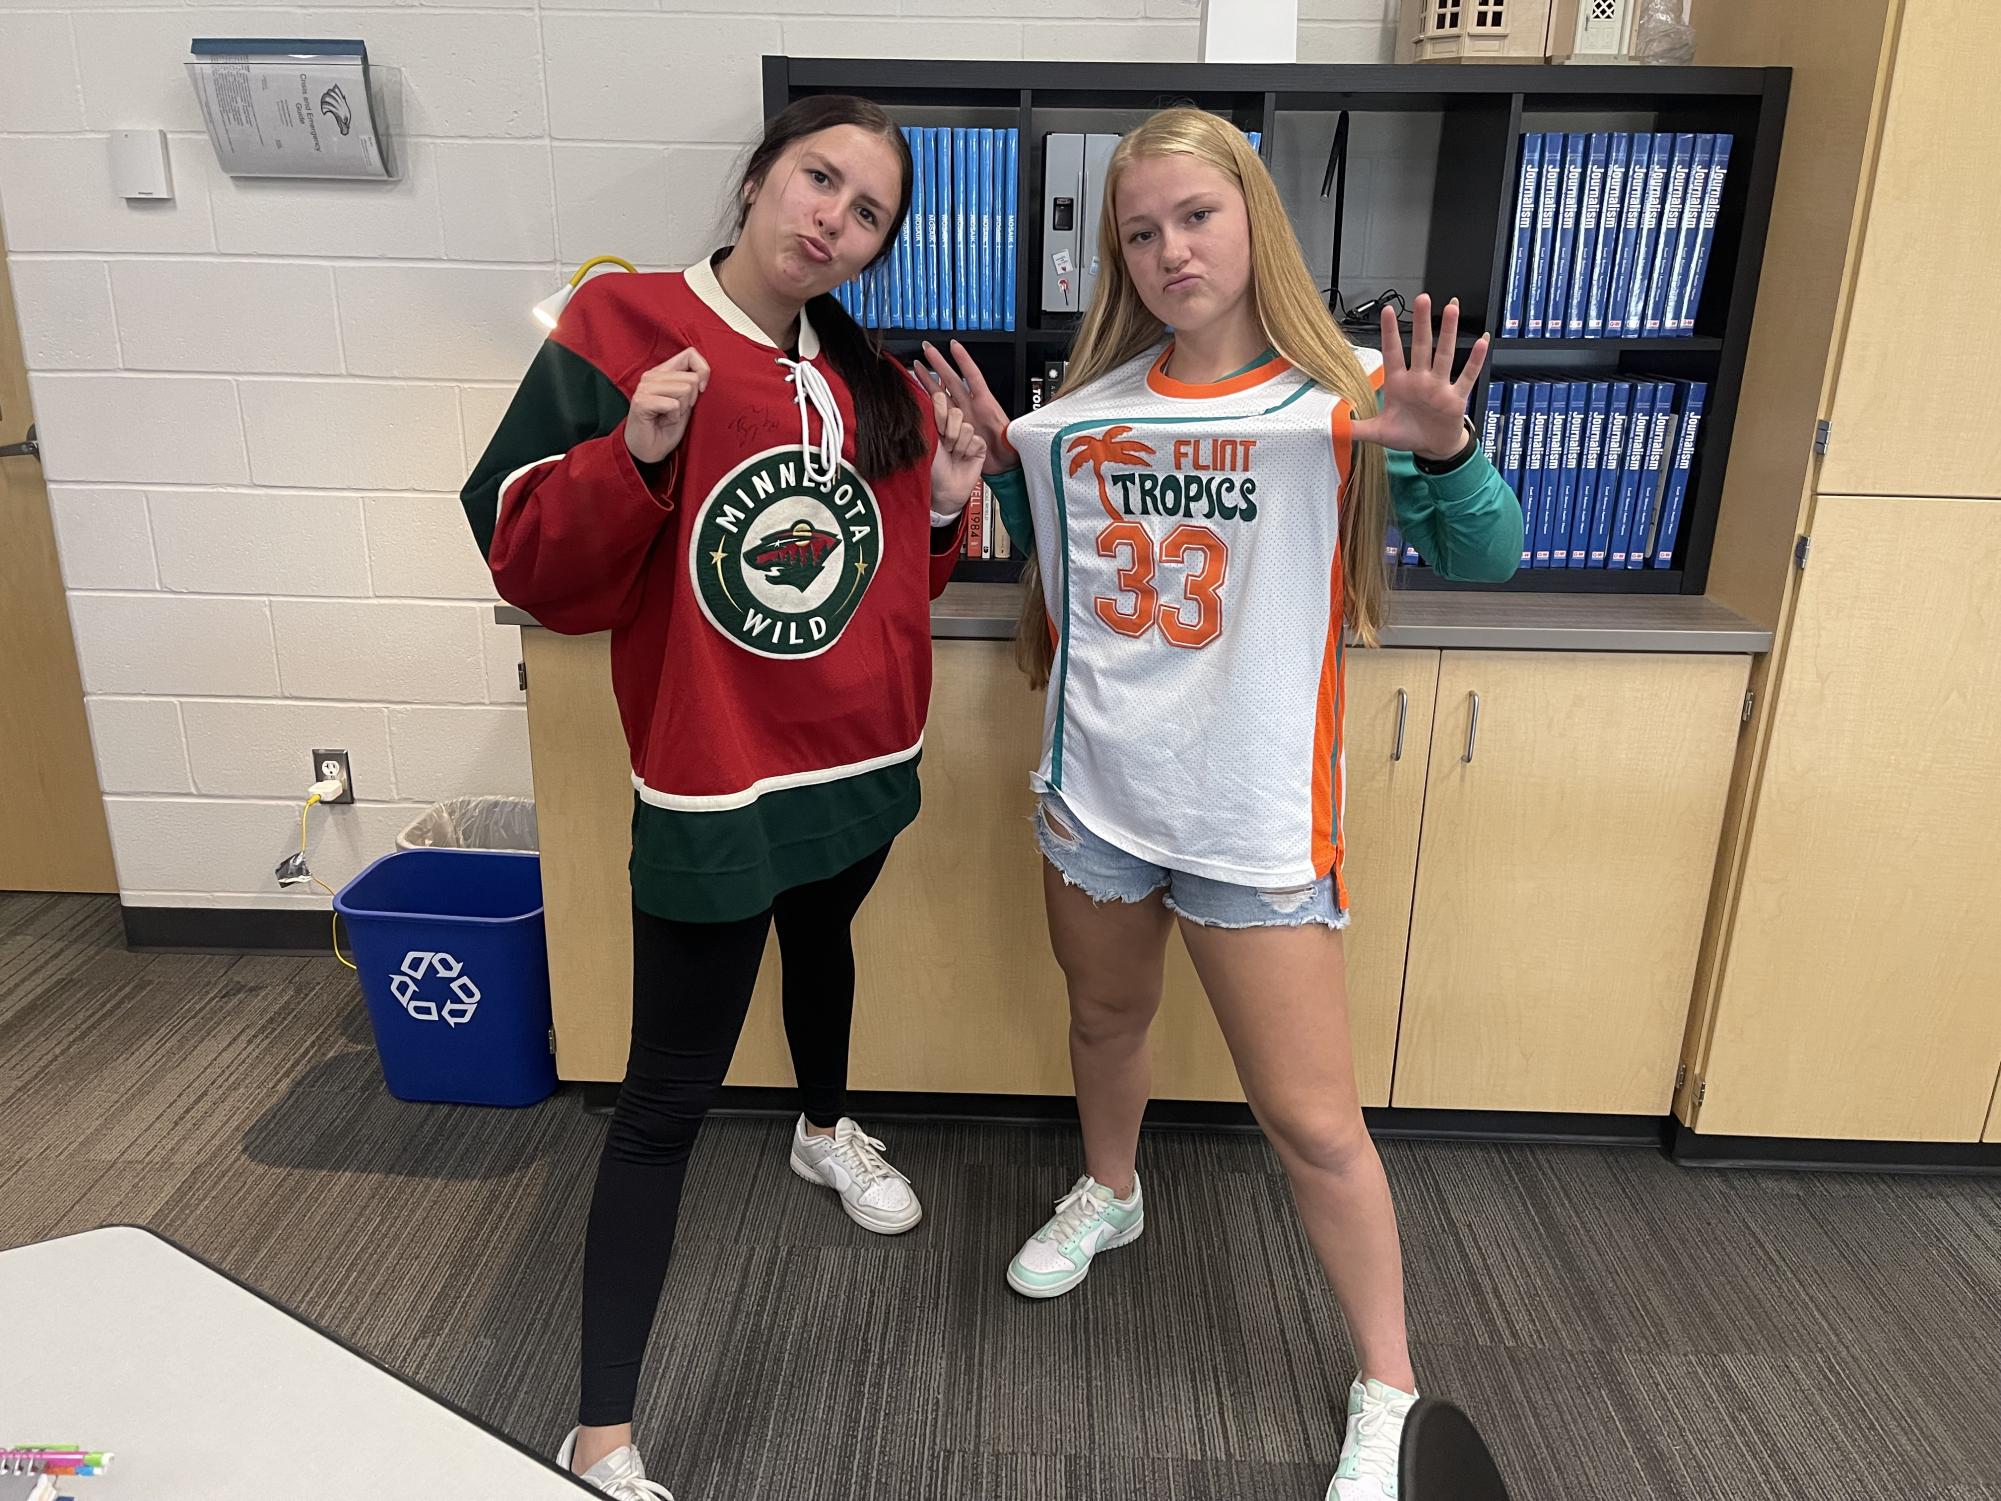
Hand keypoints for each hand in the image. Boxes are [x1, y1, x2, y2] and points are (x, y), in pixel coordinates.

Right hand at [624, 347, 711, 464]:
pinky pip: (673, 404)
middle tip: (677, 411)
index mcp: (663, 372)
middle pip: (691, 378)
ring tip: (670, 416)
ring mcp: (644, 387)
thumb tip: (704, 375)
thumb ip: (693, 385)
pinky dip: (674, 417)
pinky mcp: (641, 401)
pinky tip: (663, 421)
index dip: (703, 371)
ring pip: (684, 390)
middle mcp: (652, 376)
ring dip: (682, 409)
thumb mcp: (686, 403)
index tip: (702, 389)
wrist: (648, 451)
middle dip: (691, 400)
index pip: (690, 354)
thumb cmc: (666, 428)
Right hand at [914, 340, 1018, 475]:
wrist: (1004, 465)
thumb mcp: (1012, 439)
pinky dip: (930, 404)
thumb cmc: (1009, 451)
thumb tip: (1007, 433)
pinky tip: (921, 397)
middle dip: (939, 363)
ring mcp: (962, 416)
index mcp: (986, 404)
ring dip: (930, 380)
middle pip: (952, 380)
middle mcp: (971, 407)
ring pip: (942, 393)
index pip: (972, 376)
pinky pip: (940, 412)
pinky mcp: (955, 427)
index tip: (954, 345)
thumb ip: (1009, 434)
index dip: (963, 360)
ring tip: (918, 367)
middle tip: (927, 349)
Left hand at [929, 388, 986, 516]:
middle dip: (948, 430)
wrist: (945, 488)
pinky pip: (976, 439)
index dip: (939, 412)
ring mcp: (966, 436)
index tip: (935, 427)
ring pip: (966, 426)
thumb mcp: (926, 438)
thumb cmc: (931, 467)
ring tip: (953, 455)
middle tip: (944, 444)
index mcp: (936, 421)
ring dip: (957, 444)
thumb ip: (929, 416)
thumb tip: (932, 394)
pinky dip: (967, 451)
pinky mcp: (978, 445)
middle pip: (956, 411)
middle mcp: (952, 426)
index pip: (941, 399)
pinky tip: (963, 459)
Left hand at [1349, 294, 1488, 459]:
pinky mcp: (1456, 397)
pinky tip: (1482, 341)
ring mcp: (1439, 386)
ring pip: (1444, 354)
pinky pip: (1467, 376)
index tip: (1386, 311)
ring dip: (1448, 333)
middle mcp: (1420, 380)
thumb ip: (1356, 427)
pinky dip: (1475, 360)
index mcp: (1399, 384)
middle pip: (1421, 346)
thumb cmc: (1407, 435)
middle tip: (1422, 299)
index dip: (1390, 333)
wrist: (1432, 447)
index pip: (1393, 353)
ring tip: (1451, 309)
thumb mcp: (1378, 432)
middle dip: (1421, 323)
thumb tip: (1332, 426)